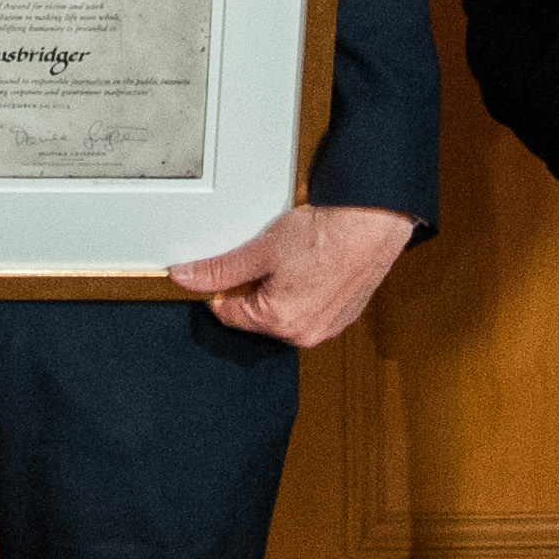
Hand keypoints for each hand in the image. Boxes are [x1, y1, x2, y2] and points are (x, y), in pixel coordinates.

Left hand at [170, 204, 415, 346]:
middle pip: (257, 315)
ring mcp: (327, 327)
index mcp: (280, 322)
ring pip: (284, 312)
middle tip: (265, 256)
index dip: (221, 287)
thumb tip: (186, 278)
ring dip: (278, 290)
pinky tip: (309, 265)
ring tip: (291, 259)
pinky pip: (310, 309)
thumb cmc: (325, 236)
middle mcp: (305, 334)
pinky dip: (303, 291)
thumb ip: (219, 269)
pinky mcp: (344, 316)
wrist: (371, 224)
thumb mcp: (260, 250)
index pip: (228, 314)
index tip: (225, 268)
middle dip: (253, 288)